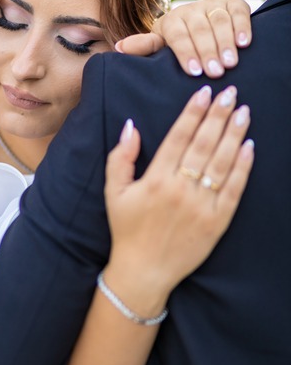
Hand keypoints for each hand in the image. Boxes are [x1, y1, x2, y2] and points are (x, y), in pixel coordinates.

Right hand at [104, 85, 253, 300]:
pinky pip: (234, 189)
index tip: (205, 93)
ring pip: (222, 162)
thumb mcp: (114, 192)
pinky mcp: (217, 221)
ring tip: (243, 112)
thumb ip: (121, 158)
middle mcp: (181, 189)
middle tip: (230, 93)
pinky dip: (243, 167)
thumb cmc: (127, 230)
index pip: (179, 137)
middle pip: (204, 144)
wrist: (144, 271)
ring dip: (234, 135)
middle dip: (218, 115)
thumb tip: (131, 126)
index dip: (193, 112)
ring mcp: (202, 206)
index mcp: (156, 179)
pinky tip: (250, 147)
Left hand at [115, 0, 251, 77]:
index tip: (194, 71)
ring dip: (225, 42)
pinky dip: (242, 26)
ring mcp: (212, 4)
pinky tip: (245, 44)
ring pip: (219, 20)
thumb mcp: (159, 47)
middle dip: (207, 51)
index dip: (186, 52)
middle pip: (200, 29)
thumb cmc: (175, 45)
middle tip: (215, 73)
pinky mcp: (232, 3)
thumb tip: (118, 48)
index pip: (177, 35)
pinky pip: (239, 12)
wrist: (197, 26)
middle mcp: (191, 9)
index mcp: (170, 21)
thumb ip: (144, 47)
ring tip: (230, 63)